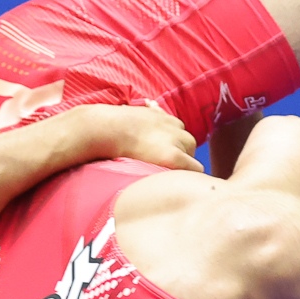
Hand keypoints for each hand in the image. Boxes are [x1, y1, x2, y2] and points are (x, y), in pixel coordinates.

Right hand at [66, 103, 202, 172]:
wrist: (104, 128)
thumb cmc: (109, 127)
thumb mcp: (129, 116)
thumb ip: (141, 119)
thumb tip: (144, 114)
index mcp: (164, 118)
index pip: (179, 135)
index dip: (172, 147)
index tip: (160, 157)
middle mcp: (176, 128)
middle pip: (189, 146)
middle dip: (180, 157)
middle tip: (161, 170)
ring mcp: (176, 142)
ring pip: (192, 158)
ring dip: (182, 166)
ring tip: (164, 176)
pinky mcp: (173, 156)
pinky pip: (195, 169)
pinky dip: (189, 176)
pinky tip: (178, 184)